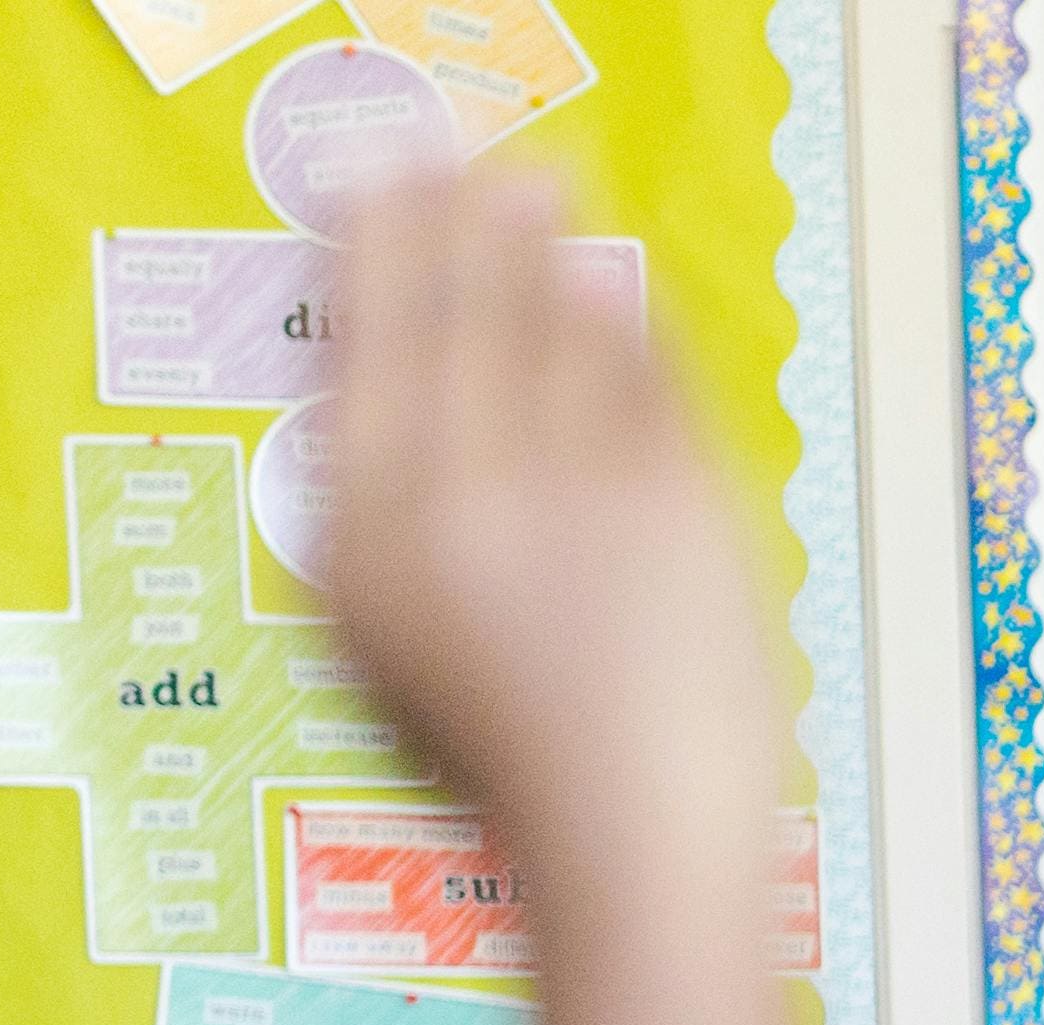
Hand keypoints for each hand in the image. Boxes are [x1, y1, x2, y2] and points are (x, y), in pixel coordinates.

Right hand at [323, 160, 775, 869]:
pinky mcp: (675, 500)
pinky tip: (618, 286)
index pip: (368, 338)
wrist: (631, 838)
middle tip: (481, 166)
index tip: (388, 186)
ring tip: (543, 194)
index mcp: (370, 525)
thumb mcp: (383, 642)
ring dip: (548, 247)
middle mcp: (461, 487)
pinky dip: (627, 320)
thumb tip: (389, 389)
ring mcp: (574, 486)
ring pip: (555, 324)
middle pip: (460, 307)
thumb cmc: (507, 758)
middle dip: (468, 218)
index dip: (383, 244)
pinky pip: (644, 375)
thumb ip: (380, 512)